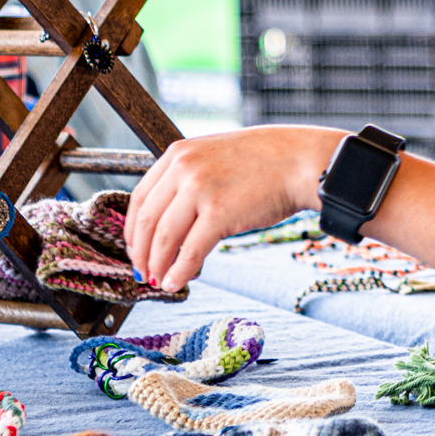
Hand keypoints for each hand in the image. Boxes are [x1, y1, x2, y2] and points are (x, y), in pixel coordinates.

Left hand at [125, 125, 343, 292]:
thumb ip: (190, 178)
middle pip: (148, 221)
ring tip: (158, 281)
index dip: (134, 230)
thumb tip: (170, 219)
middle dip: (141, 253)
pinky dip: (179, 271)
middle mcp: (184, 168)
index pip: (140, 197)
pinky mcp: (220, 213)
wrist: (301, 161)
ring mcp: (200, 189)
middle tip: (142, 272)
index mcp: (178, 153)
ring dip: (157, 265)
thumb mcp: (216, 156)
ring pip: (164, 238)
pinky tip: (176, 282)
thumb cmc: (266, 162)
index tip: (136, 249)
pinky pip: (190, 251)